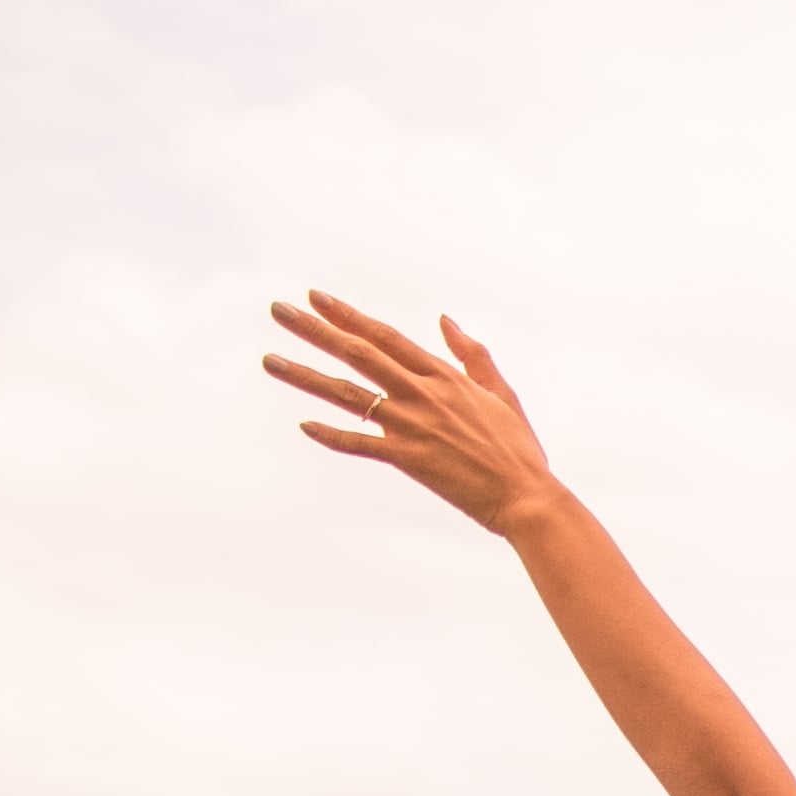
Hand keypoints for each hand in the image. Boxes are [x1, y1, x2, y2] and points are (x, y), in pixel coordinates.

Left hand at [262, 292, 566, 535]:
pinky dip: (331, 435)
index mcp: (443, 376)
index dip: (348, 315)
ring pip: (347, 394)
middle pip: (357, 353)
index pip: (385, 336)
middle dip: (314, 330)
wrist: (526, 498)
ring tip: (269, 360)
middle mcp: (422, 394)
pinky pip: (360, 444)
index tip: (316, 298)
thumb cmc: (518, 449)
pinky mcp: (408, 459)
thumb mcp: (501, 393)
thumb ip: (472, 355)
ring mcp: (412, 426)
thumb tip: (446, 320)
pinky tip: (303, 424)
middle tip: (278, 310)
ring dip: (304, 376)